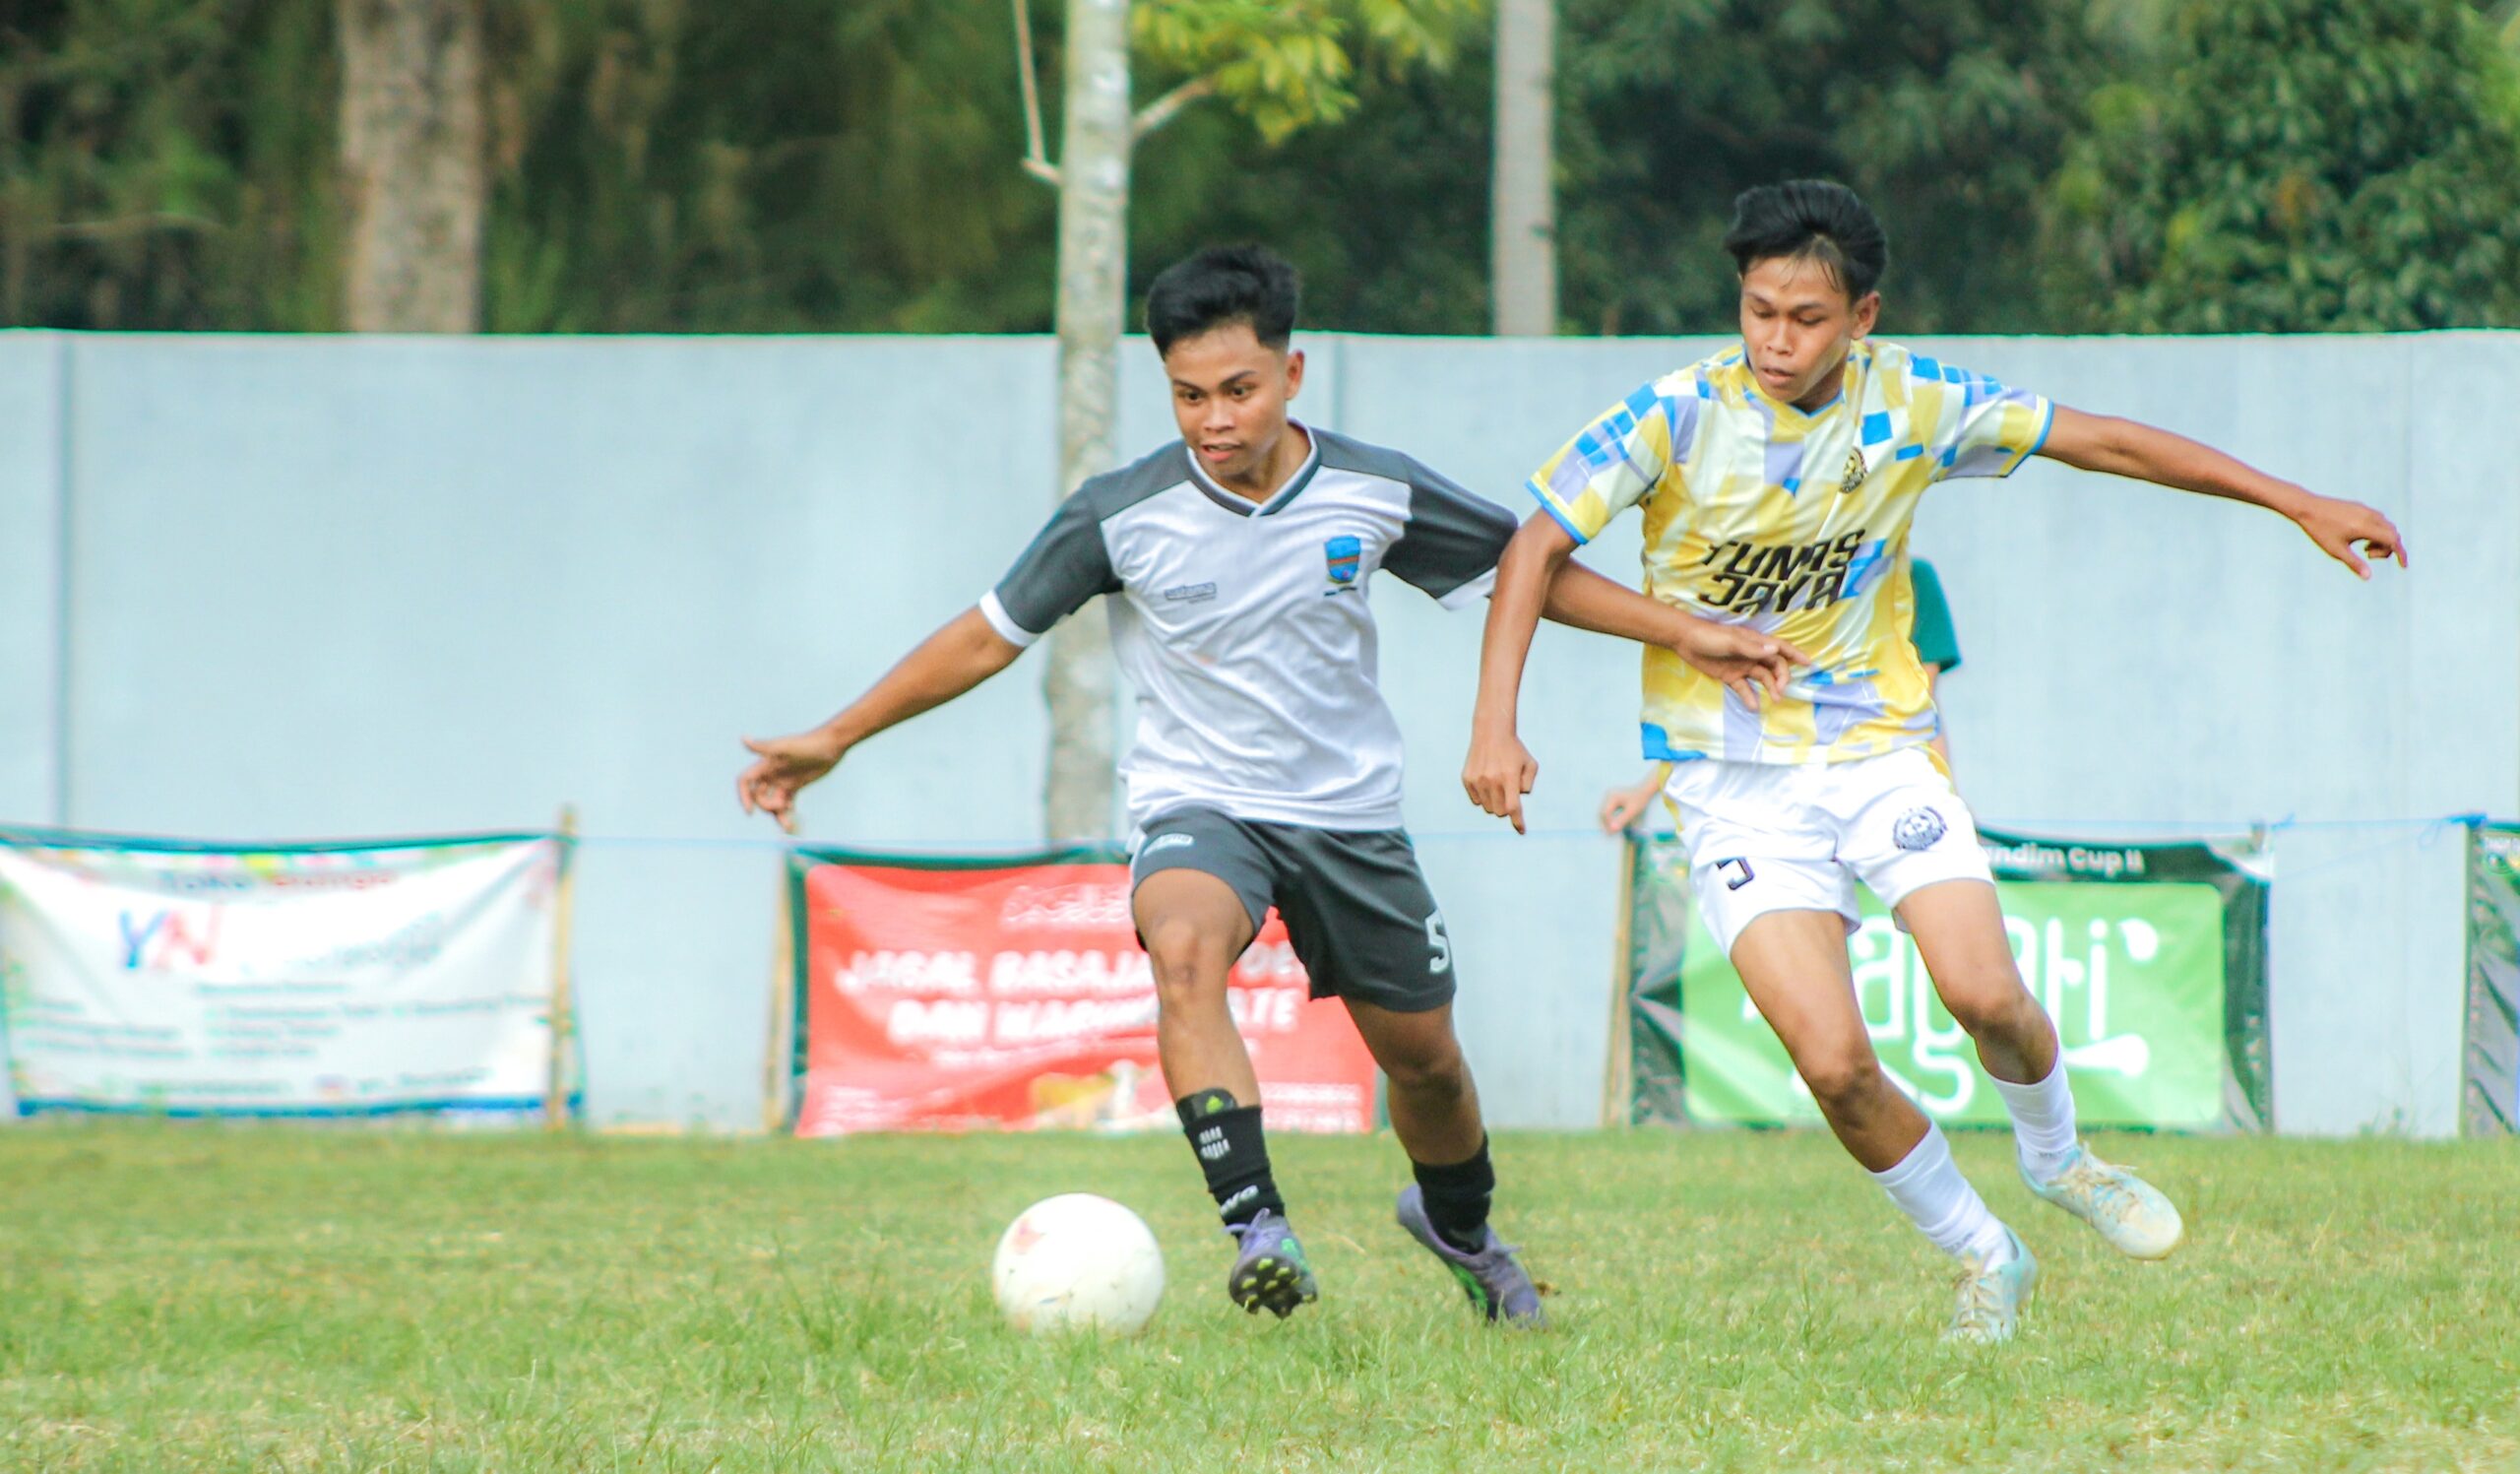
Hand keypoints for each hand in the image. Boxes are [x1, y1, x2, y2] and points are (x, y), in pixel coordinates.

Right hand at [736, 727, 847, 833]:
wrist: (831, 744)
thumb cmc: (808, 743)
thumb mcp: (785, 748)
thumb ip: (763, 747)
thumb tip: (742, 738)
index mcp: (765, 764)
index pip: (746, 781)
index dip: (744, 796)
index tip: (750, 812)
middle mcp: (772, 773)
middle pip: (759, 796)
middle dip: (766, 805)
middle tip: (782, 806)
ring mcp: (784, 780)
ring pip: (773, 802)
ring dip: (777, 815)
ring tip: (788, 825)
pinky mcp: (796, 785)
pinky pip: (786, 803)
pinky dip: (787, 813)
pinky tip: (792, 820)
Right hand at [1463, 728, 1538, 833]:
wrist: (1491, 732)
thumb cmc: (1514, 748)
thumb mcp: (1530, 763)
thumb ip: (1529, 783)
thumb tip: (1519, 797)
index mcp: (1509, 776)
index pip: (1513, 807)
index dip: (1517, 821)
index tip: (1521, 830)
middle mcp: (1492, 779)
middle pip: (1499, 811)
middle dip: (1506, 807)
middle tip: (1508, 794)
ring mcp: (1478, 780)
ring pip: (1487, 807)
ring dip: (1494, 803)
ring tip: (1497, 787)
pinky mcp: (1467, 778)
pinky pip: (1476, 800)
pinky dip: (1483, 797)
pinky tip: (1486, 783)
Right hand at [1598, 780, 1661, 833]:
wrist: (1644, 791)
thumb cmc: (1640, 800)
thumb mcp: (1632, 811)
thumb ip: (1622, 820)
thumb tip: (1612, 830)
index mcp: (1612, 796)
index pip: (1605, 813)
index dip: (1607, 824)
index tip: (1612, 833)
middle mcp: (1608, 795)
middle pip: (1603, 813)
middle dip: (1606, 824)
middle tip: (1611, 834)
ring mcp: (1609, 796)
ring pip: (1604, 812)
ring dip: (1607, 821)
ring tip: (1613, 830)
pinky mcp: (1611, 799)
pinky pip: (1607, 810)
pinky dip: (1610, 818)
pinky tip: (1615, 823)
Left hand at [1669, 621, 1810, 708]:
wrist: (1684, 641)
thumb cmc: (1709, 636)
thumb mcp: (1731, 641)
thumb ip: (1751, 647)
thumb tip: (1775, 651)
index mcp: (1755, 642)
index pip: (1780, 648)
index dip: (1795, 654)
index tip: (1809, 663)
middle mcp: (1752, 654)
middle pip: (1774, 666)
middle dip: (1782, 678)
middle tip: (1781, 691)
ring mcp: (1742, 665)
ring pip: (1762, 678)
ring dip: (1770, 688)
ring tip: (1775, 700)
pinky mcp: (1730, 676)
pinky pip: (1744, 688)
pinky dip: (1750, 697)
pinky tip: (1753, 706)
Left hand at [2293, 493, 2407, 578]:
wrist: (2307, 507)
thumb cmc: (2320, 530)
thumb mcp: (2336, 550)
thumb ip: (2354, 563)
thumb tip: (2368, 577)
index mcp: (2365, 527)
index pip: (2392, 540)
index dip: (2401, 554)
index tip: (2403, 566)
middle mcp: (2369, 516)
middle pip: (2392, 534)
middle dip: (2388, 548)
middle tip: (2369, 555)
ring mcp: (2366, 509)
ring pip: (2386, 526)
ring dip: (2382, 540)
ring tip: (2365, 549)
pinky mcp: (2360, 506)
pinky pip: (2379, 519)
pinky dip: (2378, 531)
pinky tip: (2362, 539)